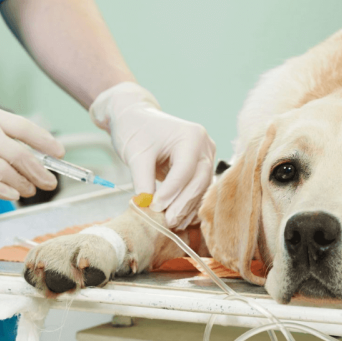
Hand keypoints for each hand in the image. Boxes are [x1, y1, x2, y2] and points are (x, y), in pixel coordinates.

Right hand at [0, 103, 63, 199]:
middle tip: (49, 182)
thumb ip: (6, 132)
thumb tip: (42, 153)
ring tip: (30, 190)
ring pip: (2, 169)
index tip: (60, 153)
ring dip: (21, 183)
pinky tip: (11, 194)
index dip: (44, 141)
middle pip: (17, 153)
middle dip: (38, 171)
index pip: (22, 127)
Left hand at [90, 83, 215, 229]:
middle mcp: (204, 145)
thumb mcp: (136, 155)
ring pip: (201, 187)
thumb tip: (148, 208)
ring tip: (172, 223)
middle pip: (199, 180)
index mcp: (191, 136)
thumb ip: (143, 181)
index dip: (171, 192)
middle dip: (183, 203)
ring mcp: (206, 155)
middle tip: (167, 221)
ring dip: (187, 207)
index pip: (185, 170)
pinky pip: (198, 187)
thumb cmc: (135, 129)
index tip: (155, 207)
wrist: (136, 117)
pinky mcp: (201, 165)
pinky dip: (188, 203)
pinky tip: (179, 217)